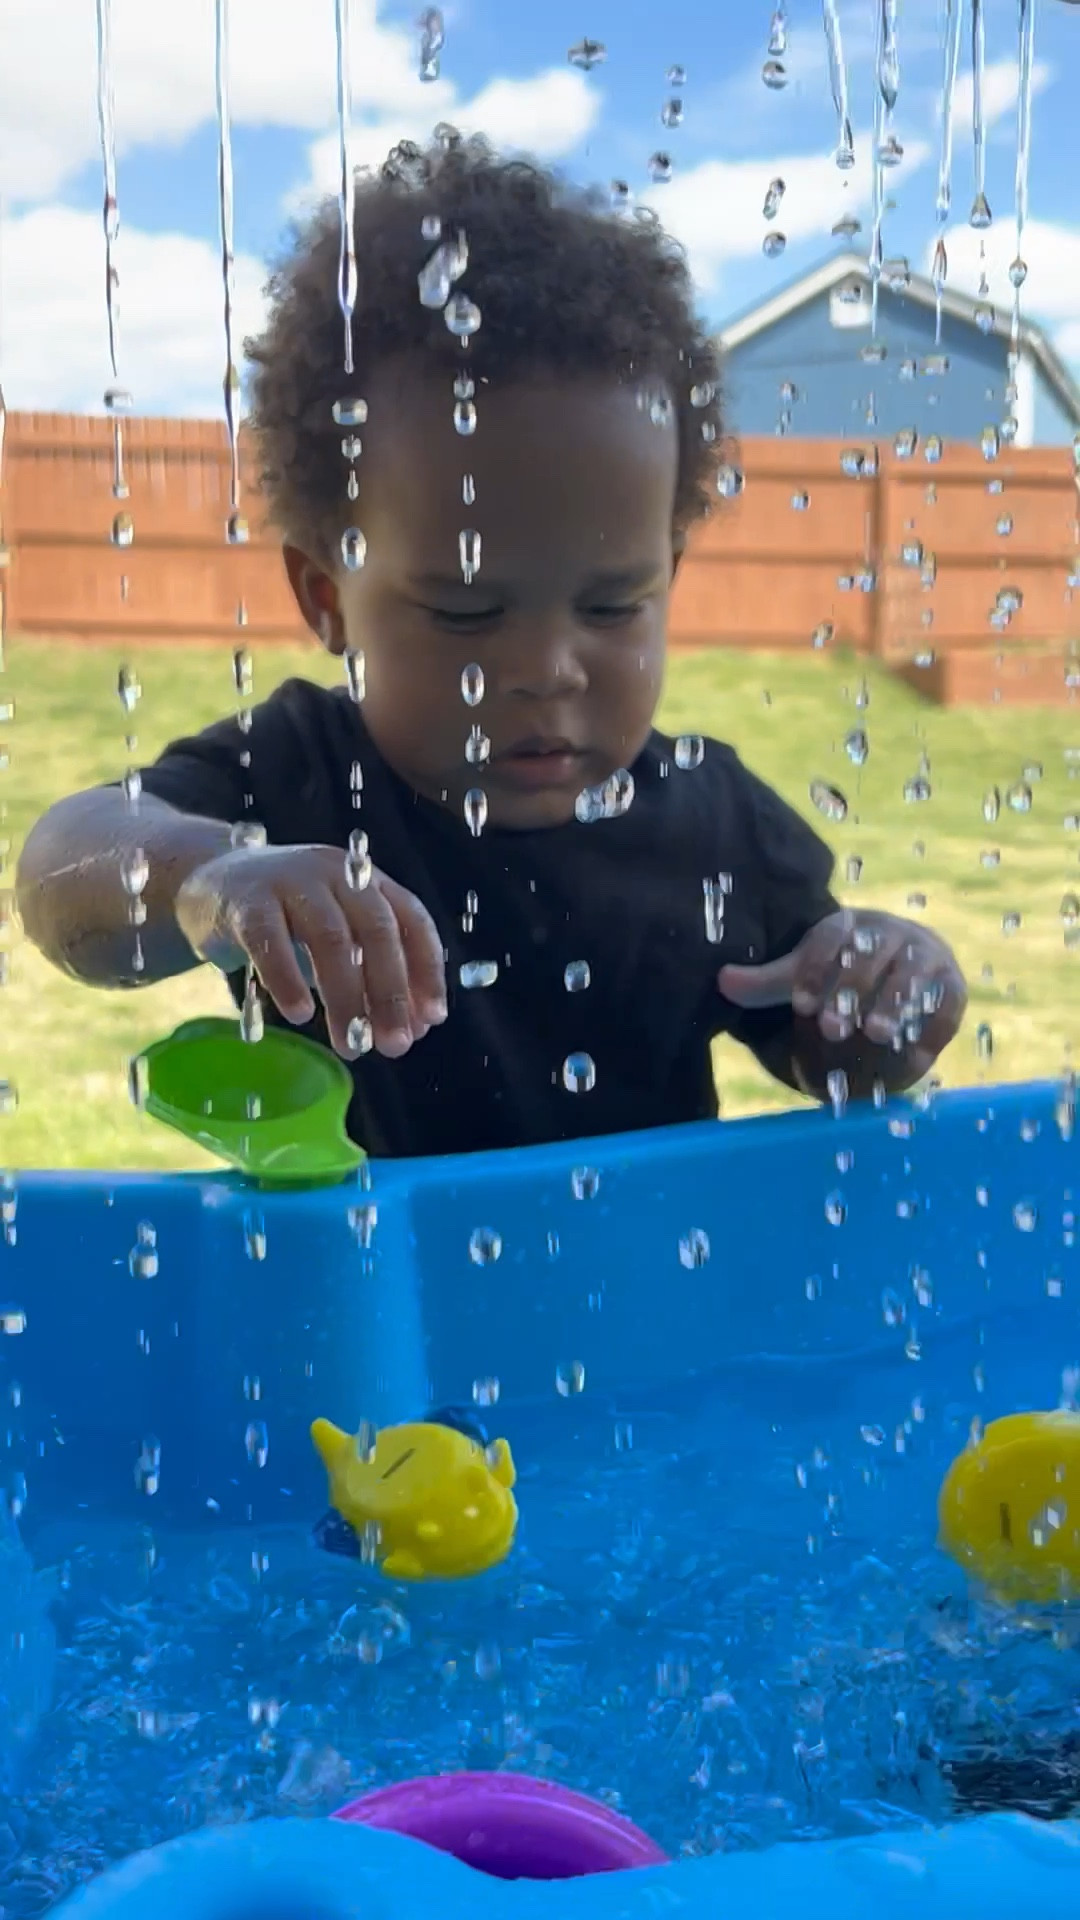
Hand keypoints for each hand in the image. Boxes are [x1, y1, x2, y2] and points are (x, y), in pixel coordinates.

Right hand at [175, 843, 446, 1059]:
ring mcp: (289, 881)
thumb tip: (413, 1027)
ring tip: (350, 1044)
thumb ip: (371, 974)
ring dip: (345, 997)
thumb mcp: (335, 937)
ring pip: (329, 938)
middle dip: (391, 993)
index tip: (432, 1018)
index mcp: (365, 879)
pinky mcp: (245, 901)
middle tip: (395, 1044)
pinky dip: (289, 980)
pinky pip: (270, 941)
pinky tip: (300, 1015)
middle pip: (376, 930)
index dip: (426, 970)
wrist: (207, 881)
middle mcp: (334, 873)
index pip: (412, 919)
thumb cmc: (284, 917)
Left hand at [718, 909, 965, 1071]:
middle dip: (851, 990)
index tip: (799, 1004)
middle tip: (829, 1028)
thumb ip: (767, 982)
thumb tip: (721, 981)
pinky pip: (950, 1001)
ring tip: (875, 1033)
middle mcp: (892, 932)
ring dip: (895, 1002)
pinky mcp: (952, 984)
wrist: (899, 960)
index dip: (816, 969)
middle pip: (873, 955)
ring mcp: (926, 955)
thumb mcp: (805, 971)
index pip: (831, 937)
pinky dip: (936, 1023)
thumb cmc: (842, 966)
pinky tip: (918, 1052)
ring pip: (913, 973)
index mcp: (851, 923)